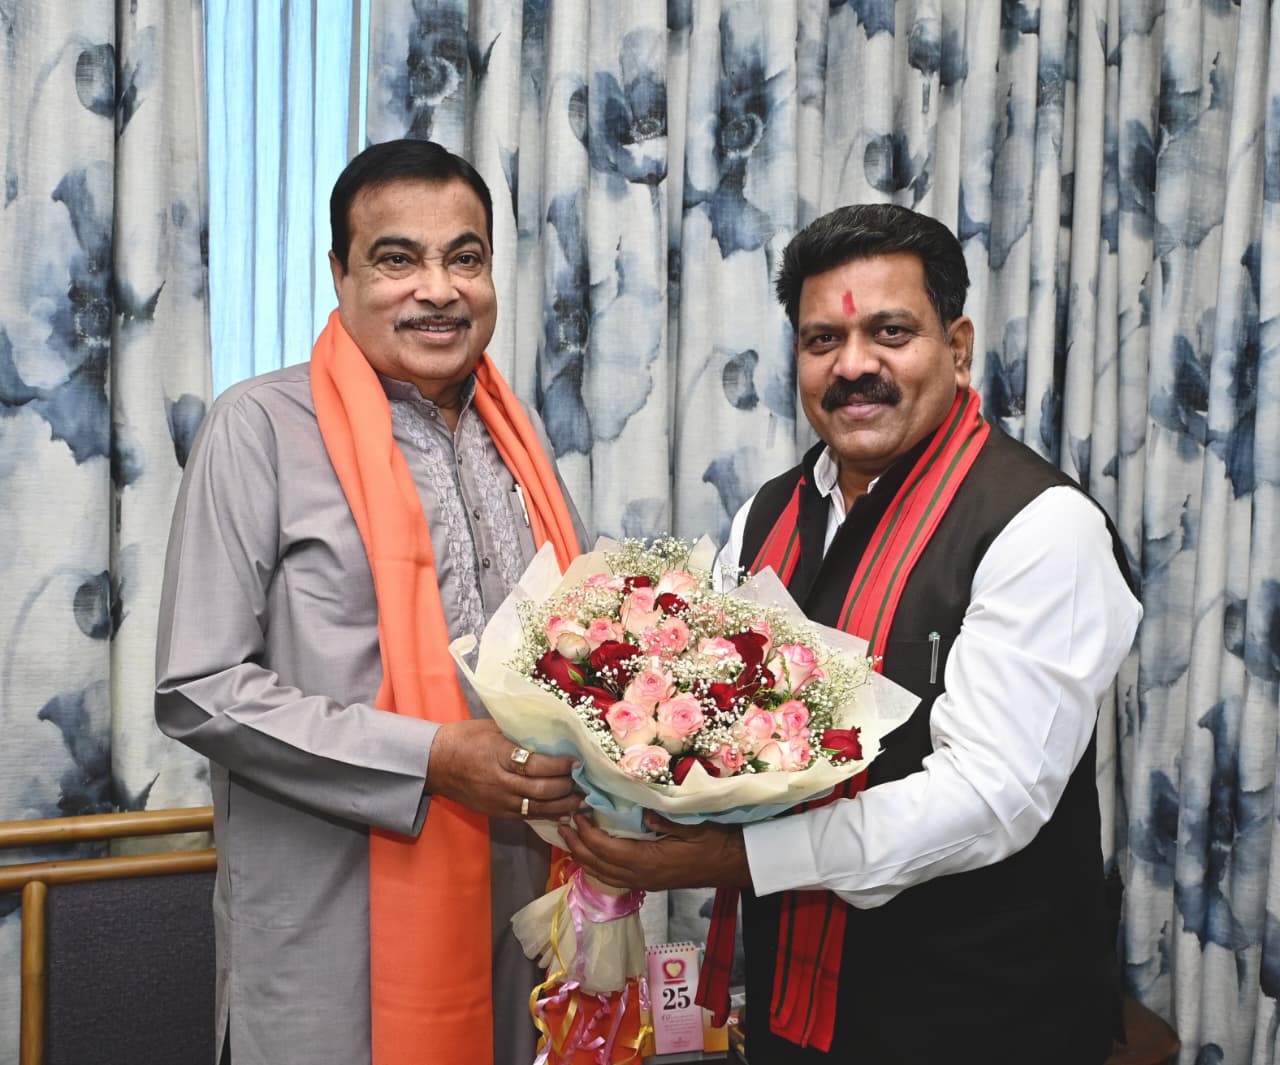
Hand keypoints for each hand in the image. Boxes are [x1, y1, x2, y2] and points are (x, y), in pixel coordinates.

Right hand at [426, 719, 581, 820]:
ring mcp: (498, 801)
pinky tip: (563, 811)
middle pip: (542, 790)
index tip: (578, 762)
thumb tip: (553, 732)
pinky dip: (547, 814)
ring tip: (583, 800)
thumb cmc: (465, 739)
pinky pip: (526, 816)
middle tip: (586, 781)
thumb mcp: (493, 728)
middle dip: (567, 787)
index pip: (537, 765)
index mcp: (500, 756)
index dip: (561, 766)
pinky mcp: (496, 813)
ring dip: (563, 805)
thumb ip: (521, 734)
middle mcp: (500, 782)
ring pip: (537, 808)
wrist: (435, 763)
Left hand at [558, 811, 751, 890]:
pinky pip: (614, 878)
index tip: (576, 815)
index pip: (608, 850)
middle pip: (599, 866)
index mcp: (650, 861)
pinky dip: (597, 867)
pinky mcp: (650, 882)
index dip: (588, 834)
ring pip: (604, 876)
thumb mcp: (692, 826)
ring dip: (583, 858)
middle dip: (577, 847)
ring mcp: (646, 882)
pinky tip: (592, 856)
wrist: (734, 864)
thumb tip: (641, 813)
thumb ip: (665, 820)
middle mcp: (643, 876)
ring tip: (569, 840)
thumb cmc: (717, 841)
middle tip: (561, 826)